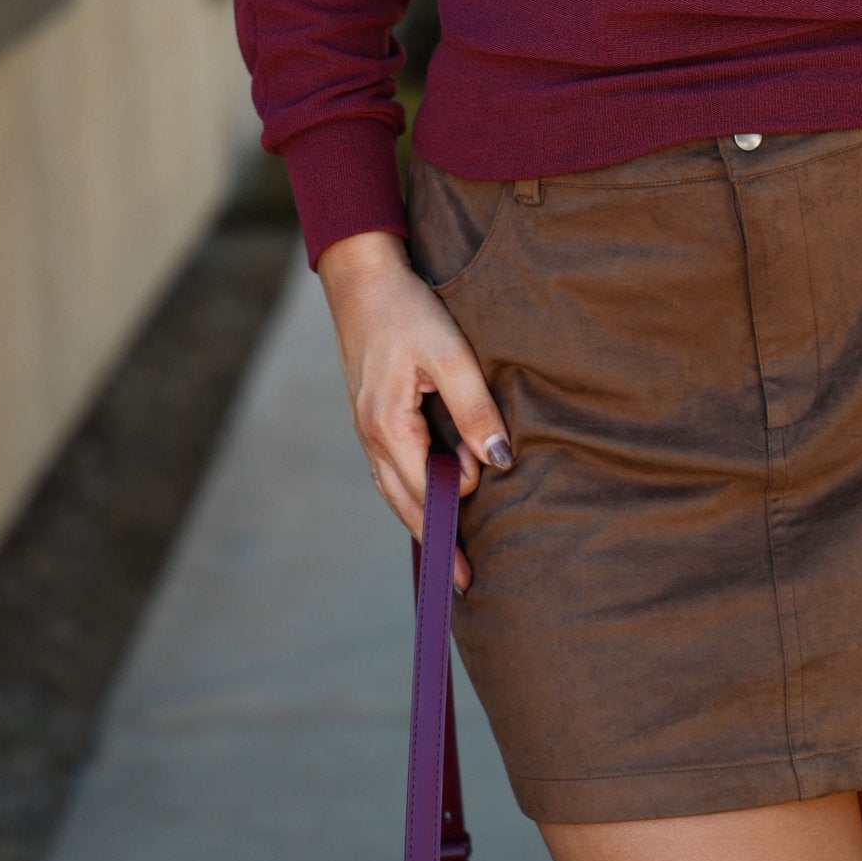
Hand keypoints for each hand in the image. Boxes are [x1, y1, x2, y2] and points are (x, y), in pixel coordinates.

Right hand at [317, 230, 513, 592]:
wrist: (363, 278)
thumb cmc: (409, 311)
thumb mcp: (450, 355)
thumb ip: (475, 409)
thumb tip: (498, 461)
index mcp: (386, 425)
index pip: (424, 489)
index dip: (457, 505)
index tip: (482, 515)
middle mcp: (370, 435)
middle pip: (404, 503)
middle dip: (435, 540)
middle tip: (464, 582)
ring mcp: (366, 427)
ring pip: (394, 490)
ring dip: (421, 519)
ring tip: (448, 551)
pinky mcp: (371, 415)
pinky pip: (391, 468)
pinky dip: (411, 492)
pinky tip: (429, 499)